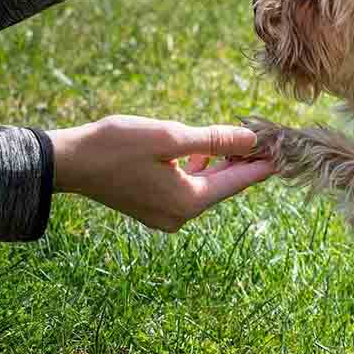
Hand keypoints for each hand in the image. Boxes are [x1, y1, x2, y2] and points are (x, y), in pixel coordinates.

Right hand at [48, 115, 274, 231]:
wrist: (68, 163)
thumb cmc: (116, 146)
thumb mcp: (170, 137)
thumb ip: (213, 140)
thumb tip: (250, 141)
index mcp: (188, 201)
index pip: (238, 182)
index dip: (262, 163)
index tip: (285, 149)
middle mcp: (180, 216)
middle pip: (223, 186)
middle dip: (242, 162)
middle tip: (264, 137)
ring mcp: (165, 215)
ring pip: (205, 187)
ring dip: (219, 164)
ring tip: (235, 139)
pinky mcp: (151, 208)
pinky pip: (187, 189)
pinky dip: (198, 170)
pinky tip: (199, 151)